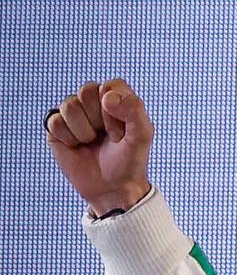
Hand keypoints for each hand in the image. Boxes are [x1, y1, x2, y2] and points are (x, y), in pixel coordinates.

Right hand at [44, 79, 153, 214]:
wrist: (112, 188)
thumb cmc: (129, 160)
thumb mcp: (142, 136)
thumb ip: (135, 110)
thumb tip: (107, 97)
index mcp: (114, 96)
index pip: (109, 87)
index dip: (116, 111)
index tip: (122, 131)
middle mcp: (92, 100)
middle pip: (86, 91)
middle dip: (99, 120)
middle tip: (108, 137)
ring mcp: (73, 113)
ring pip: (70, 106)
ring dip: (84, 131)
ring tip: (92, 142)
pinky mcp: (56, 126)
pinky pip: (55, 122)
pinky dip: (69, 139)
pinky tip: (77, 147)